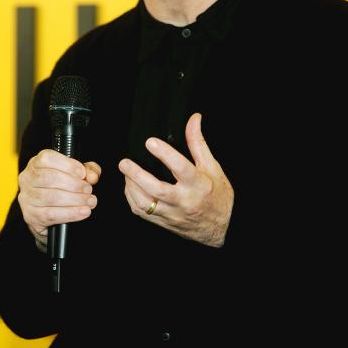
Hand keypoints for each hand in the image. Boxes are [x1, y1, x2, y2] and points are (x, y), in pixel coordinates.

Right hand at [18, 149, 100, 248]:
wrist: (49, 214)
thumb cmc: (62, 188)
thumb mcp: (77, 174)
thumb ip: (88, 170)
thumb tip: (92, 176)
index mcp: (37, 163)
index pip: (47, 158)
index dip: (68, 165)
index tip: (83, 173)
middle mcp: (28, 178)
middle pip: (49, 178)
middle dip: (74, 185)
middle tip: (88, 190)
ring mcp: (27, 198)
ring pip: (51, 197)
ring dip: (75, 200)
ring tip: (90, 201)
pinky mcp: (30, 216)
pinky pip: (51, 214)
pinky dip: (71, 214)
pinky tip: (83, 212)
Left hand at [118, 113, 233, 246]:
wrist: (222, 227)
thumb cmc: (218, 195)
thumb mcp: (212, 167)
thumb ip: (198, 143)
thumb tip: (193, 119)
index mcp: (198, 185)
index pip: (181, 168)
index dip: (165, 154)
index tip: (151, 142)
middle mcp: (185, 201)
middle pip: (157, 190)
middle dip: (137, 175)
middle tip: (125, 162)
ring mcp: (173, 214)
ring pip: (145, 204)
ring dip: (131, 187)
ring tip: (126, 172)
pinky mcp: (164, 222)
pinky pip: (142, 213)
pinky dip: (132, 199)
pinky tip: (131, 187)